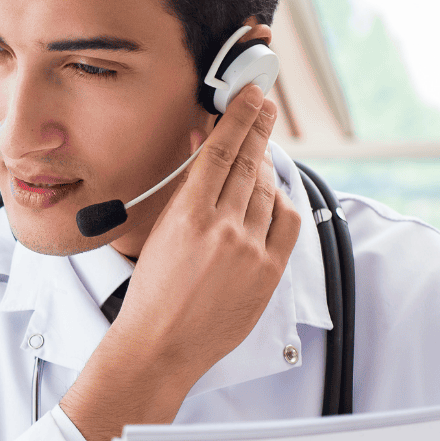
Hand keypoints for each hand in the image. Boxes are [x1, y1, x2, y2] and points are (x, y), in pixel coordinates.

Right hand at [59, 84, 300, 440]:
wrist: (161, 344)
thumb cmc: (153, 295)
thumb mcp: (160, 233)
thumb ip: (188, 194)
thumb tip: (206, 157)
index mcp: (189, 215)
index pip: (223, 150)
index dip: (241, 117)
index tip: (251, 96)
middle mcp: (223, 227)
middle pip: (251, 162)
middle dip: (259, 128)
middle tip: (265, 106)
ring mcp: (250, 249)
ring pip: (267, 191)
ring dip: (265, 169)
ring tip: (259, 157)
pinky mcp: (269, 270)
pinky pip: (286, 221)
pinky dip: (281, 204)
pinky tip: (273, 197)